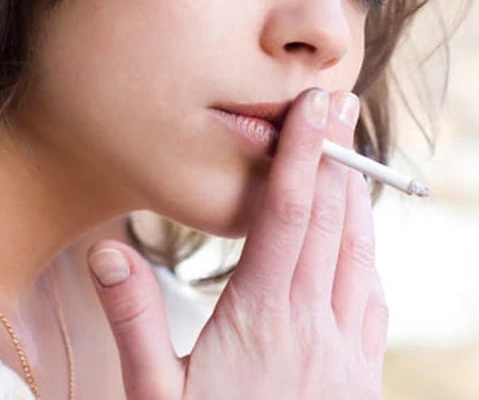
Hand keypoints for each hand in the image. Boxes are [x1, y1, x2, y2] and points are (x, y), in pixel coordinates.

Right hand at [87, 89, 388, 398]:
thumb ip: (131, 320)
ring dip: (355, 197)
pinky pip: (372, 292)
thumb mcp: (151, 394)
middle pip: (335, 220)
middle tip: (335, 107)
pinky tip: (355, 238)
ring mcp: (347, 350)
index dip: (303, 155)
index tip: (314, 107)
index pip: (289, 215)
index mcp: (262, 318)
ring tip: (346, 155)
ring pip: (359, 251)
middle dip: (337, 157)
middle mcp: (315, 324)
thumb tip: (105, 251)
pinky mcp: (361, 372)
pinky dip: (365, 248)